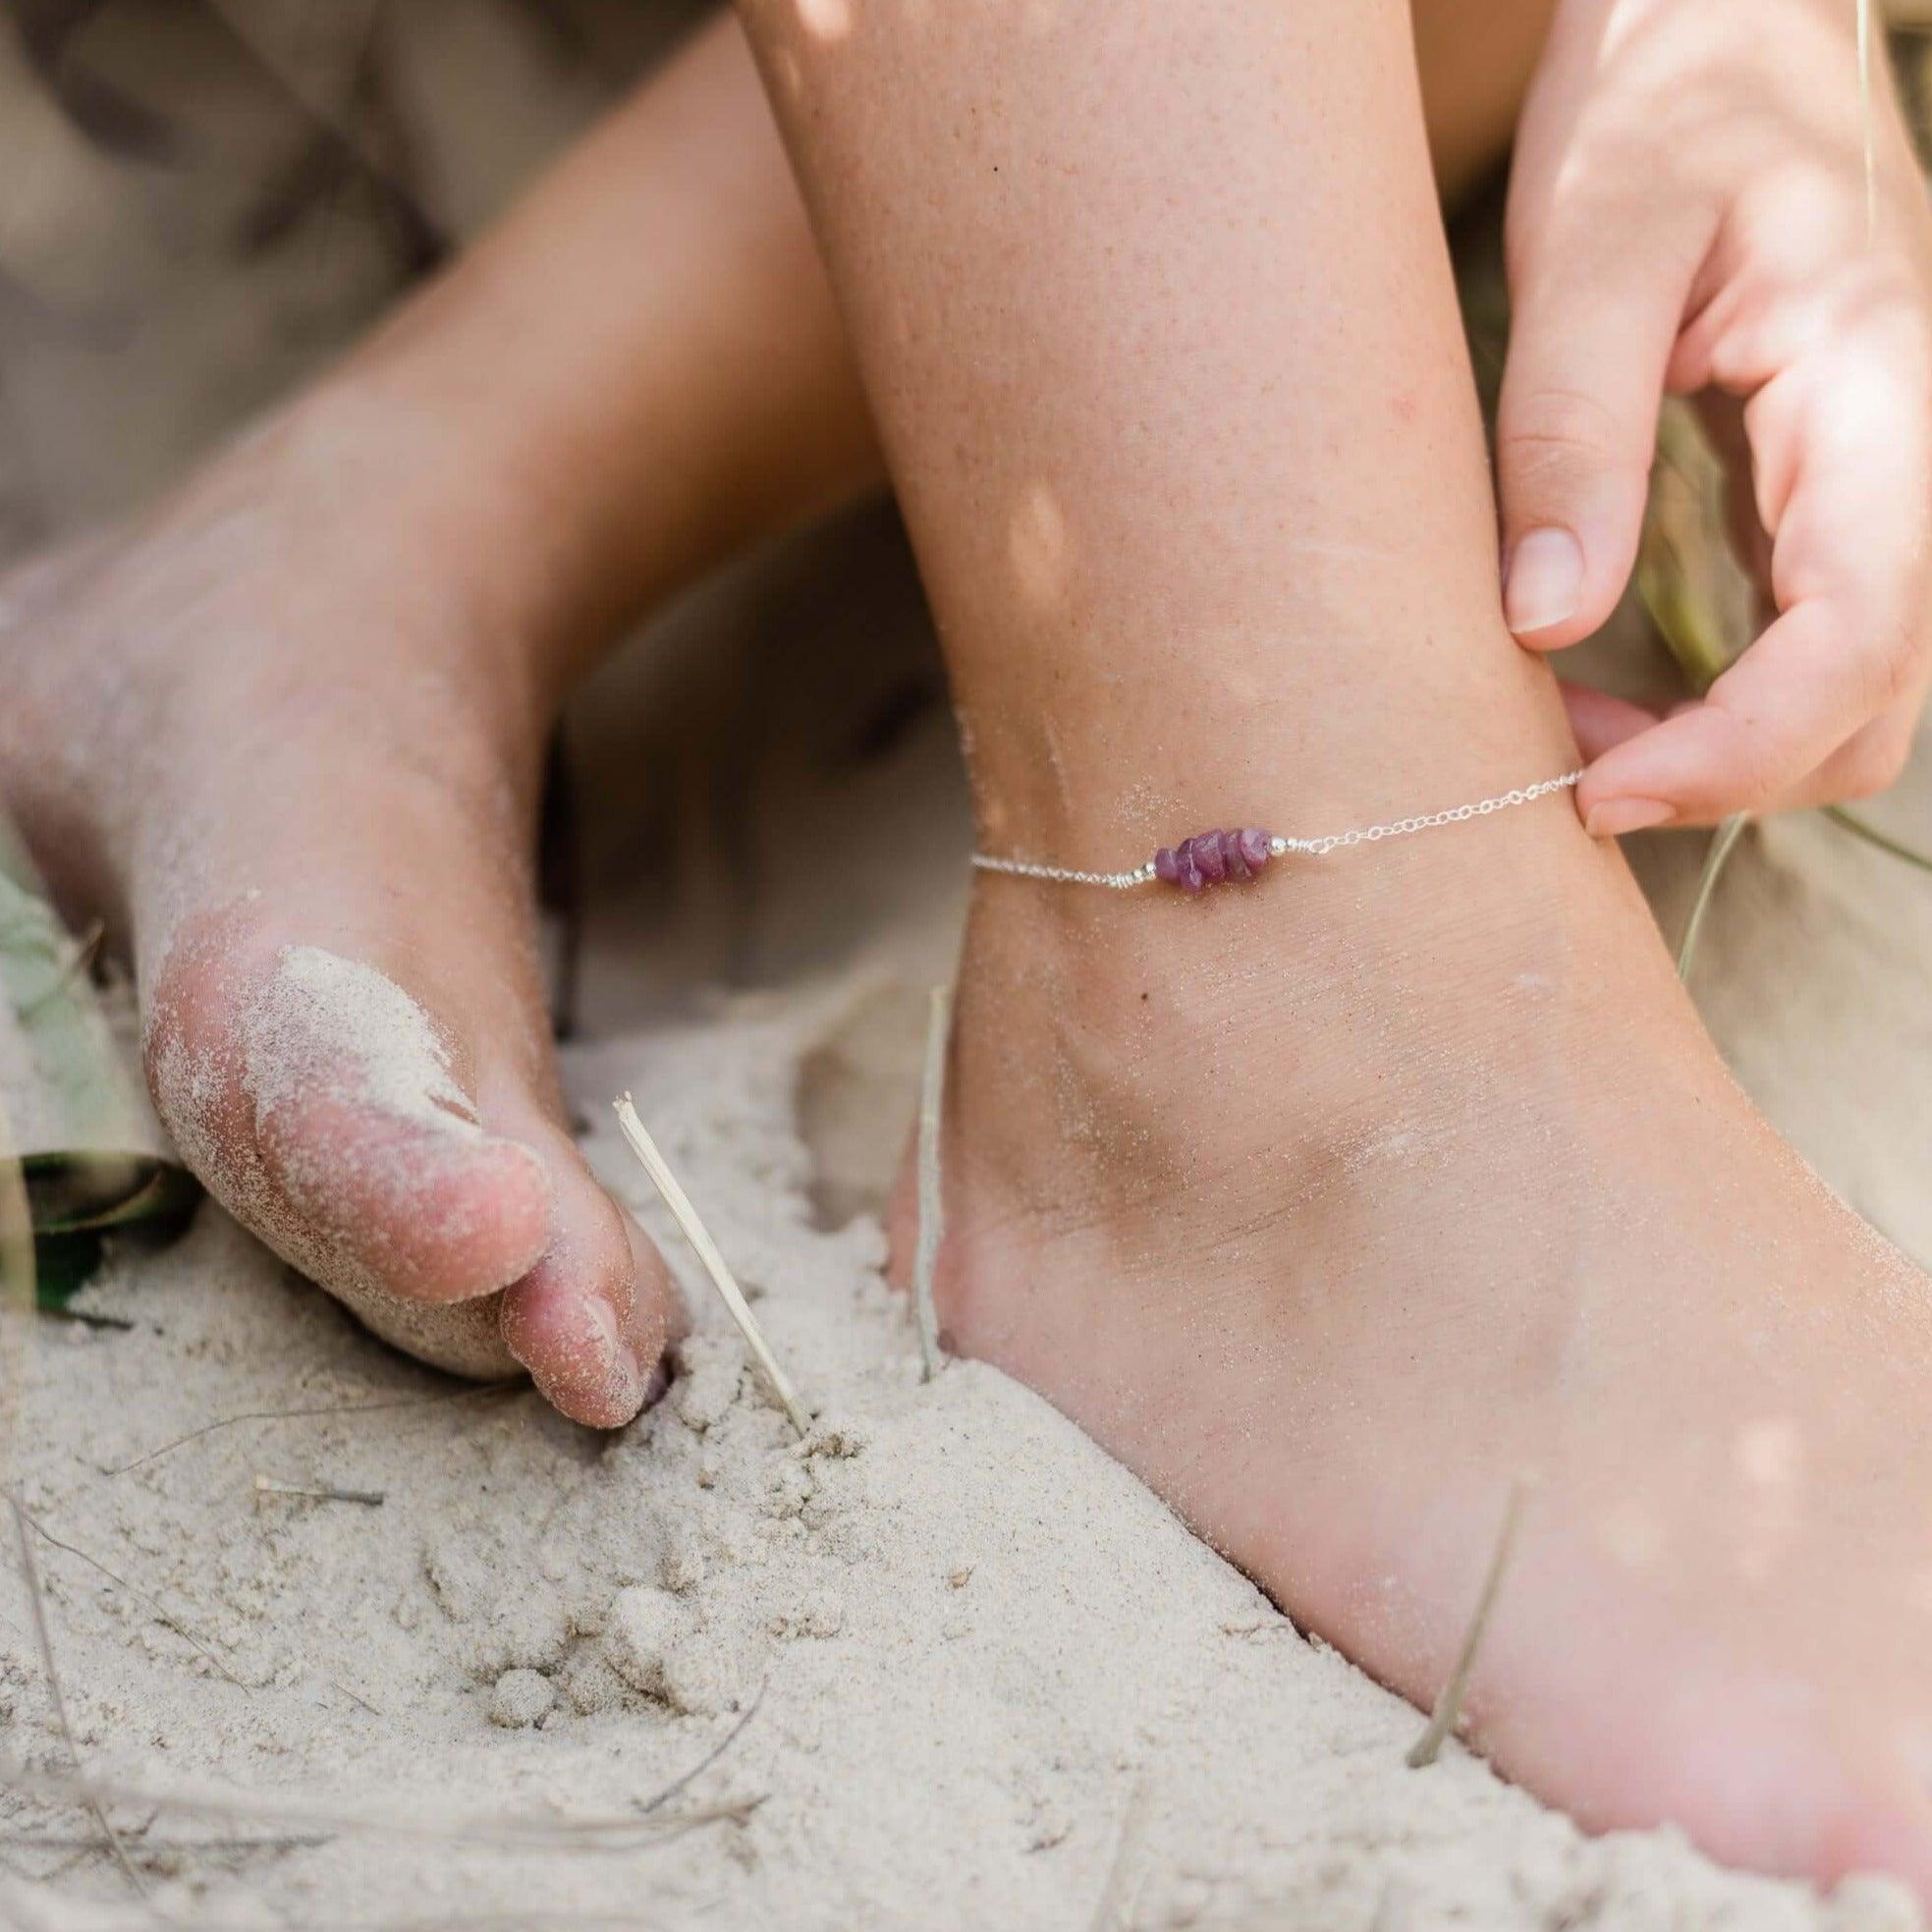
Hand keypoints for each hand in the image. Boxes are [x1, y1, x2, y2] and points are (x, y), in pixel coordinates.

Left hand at [1497, 0, 1931, 832]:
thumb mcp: (1594, 247)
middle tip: (1558, 772)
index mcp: (1877, 385)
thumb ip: (1570, 432)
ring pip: (1849, 692)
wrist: (1724, 12)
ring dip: (1720, 752)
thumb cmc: (1661, 94)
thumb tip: (1544, 621)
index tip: (1591, 794)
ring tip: (1565, 731)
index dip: (1734, 751)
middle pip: (1870, 703)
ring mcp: (1878, 478)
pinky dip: (1715, 704)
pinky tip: (1599, 681)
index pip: (1857, 633)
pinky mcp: (1824, 491)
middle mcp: (1909, 452)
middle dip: (1726, 774)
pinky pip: (1804, 642)